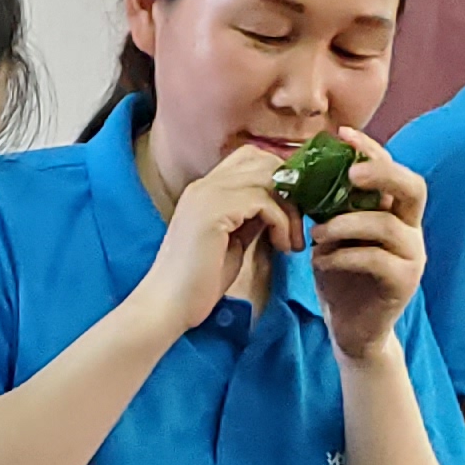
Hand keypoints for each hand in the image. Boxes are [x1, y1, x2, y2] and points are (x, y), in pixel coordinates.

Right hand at [133, 144, 299, 337]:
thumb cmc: (198, 283)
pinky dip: (281, 222)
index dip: (279, 180)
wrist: (168, 305)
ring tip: (290, 242)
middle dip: (290, 192)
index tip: (290, 213)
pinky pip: (263, 202)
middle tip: (296, 228)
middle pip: (263, 161)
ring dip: (289, 211)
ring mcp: (207, 195)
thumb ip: (250, 220)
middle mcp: (204, 185)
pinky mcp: (214, 212)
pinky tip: (280, 246)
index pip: (250, 159)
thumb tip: (277, 209)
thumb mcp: (233, 242)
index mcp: (205, 190)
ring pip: (267, 179)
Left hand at [305, 129, 428, 363]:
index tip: (342, 134)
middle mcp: (410, 229)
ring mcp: (412, 256)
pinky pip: (376, 258)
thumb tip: (300, 172)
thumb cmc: (340, 276)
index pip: (393, 169)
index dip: (371, 149)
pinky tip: (320, 261)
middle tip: (350, 173)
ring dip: (345, 223)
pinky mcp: (403, 282)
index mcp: (395, 212)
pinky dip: (343, 255)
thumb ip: (329, 207)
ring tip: (316, 233)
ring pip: (386, 224)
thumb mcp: (332, 235)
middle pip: (412, 188)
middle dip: (382, 172)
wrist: (352, 329)